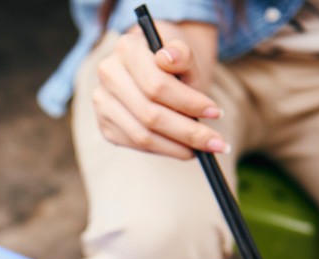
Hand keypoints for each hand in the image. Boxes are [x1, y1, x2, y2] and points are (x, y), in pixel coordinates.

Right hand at [92, 22, 225, 158]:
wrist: (155, 67)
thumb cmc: (174, 63)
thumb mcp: (186, 55)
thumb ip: (183, 54)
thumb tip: (168, 57)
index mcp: (127, 48)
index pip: (156, 85)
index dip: (188, 102)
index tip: (216, 112)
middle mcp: (108, 75)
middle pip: (149, 114)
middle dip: (187, 132)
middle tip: (216, 143)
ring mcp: (102, 102)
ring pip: (141, 136)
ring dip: (176, 147)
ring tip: (203, 149)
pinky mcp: (105, 125)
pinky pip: (135, 145)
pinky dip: (163, 150)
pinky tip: (182, 148)